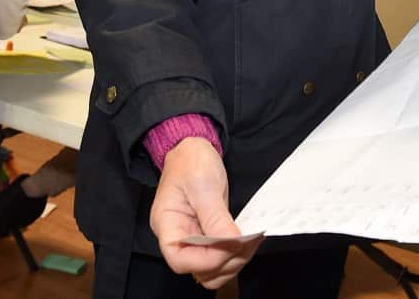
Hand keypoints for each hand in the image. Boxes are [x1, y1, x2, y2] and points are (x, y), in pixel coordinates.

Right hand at [150, 138, 262, 289]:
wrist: (193, 149)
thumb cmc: (191, 162)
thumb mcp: (202, 185)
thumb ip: (215, 217)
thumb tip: (231, 242)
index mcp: (167, 225)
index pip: (179, 259)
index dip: (207, 260)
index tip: (232, 245)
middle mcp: (178, 237)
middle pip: (198, 270)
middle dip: (225, 262)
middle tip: (248, 243)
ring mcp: (193, 238)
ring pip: (212, 269)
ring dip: (234, 261)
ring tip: (251, 240)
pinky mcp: (208, 235)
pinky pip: (221, 255)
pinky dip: (236, 253)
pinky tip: (249, 239)